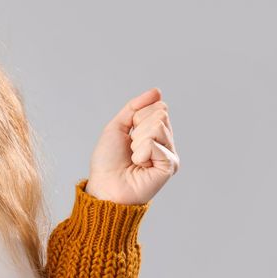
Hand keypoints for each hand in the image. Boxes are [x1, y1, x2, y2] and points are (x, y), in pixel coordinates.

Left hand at [84, 88, 178, 204]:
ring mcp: (170, 153)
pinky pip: (155, 143)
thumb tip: (157, 91)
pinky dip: (140, 152)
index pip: (158, 106)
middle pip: (160, 113)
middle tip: (131, 148)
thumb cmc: (108, 161)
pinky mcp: (171, 165)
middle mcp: (166, 142)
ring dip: (137, 141)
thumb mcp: (117, 126)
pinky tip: (140, 165)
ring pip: (158, 126)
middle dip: (138, 128)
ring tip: (134, 157)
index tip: (129, 135)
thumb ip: (135, 107)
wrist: (105, 186)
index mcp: (156, 132)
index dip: (137, 117)